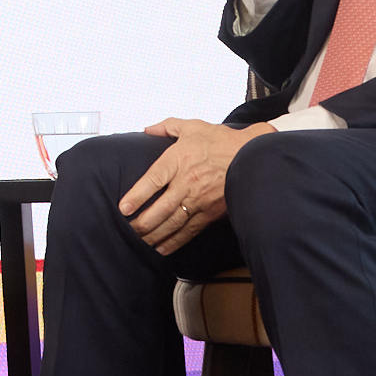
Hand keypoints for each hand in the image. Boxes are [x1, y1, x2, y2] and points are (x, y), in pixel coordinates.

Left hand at [120, 117, 270, 253]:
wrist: (252, 156)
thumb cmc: (223, 141)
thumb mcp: (193, 127)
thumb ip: (167, 127)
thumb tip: (148, 129)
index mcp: (178, 160)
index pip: (152, 180)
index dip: (137, 195)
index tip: (123, 208)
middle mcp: (187, 182)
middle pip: (161, 208)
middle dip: (142, 223)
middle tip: (128, 230)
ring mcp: (199, 200)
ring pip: (173, 223)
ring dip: (155, 235)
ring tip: (140, 242)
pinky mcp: (210, 212)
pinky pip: (189, 230)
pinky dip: (174, 242)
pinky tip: (161, 248)